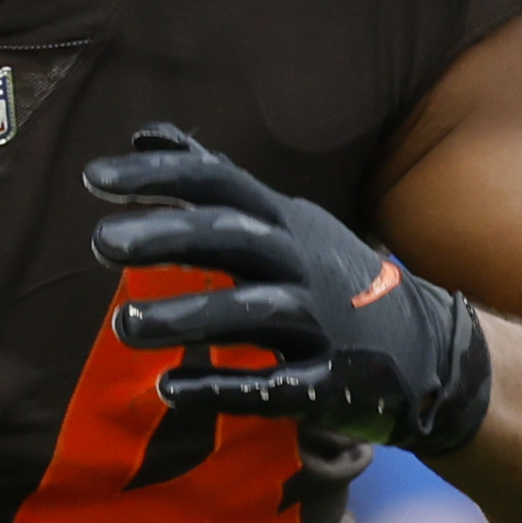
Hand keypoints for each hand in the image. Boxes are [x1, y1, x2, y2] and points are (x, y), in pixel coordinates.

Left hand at [83, 123, 493, 455]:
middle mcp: (304, 263)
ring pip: (251, 313)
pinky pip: (276, 386)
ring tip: (123, 325)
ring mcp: (322, 323)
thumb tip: (147, 133)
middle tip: (98, 241)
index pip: (220, 184)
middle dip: (168, 237)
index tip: (93, 178)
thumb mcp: (282, 221)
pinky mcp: (331, 383)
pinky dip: (224, 387)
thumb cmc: (331, 279)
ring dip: (186, 316)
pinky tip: (170, 390)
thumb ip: (214, 179)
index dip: (160, 177)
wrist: (428, 353)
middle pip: (234, 239)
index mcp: (286, 222)